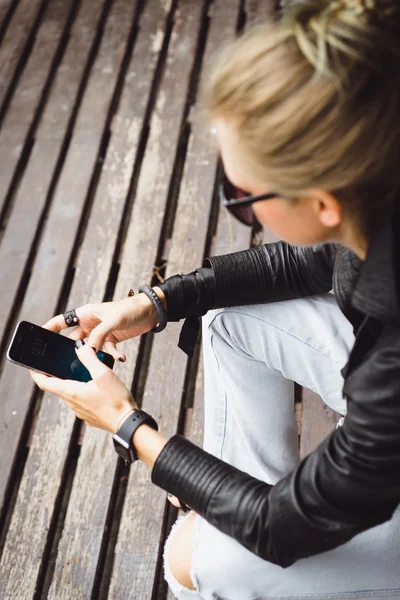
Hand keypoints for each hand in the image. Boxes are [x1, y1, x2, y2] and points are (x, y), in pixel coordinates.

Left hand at [30, 344, 135, 432]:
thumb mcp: (103, 374)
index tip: (31, 365)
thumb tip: (80, 347)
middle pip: (58, 387)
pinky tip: (97, 386)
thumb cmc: (116, 400)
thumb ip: (90, 359)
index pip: (45, 383)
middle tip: (61, 362)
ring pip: (71, 394)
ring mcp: (81, 411)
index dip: (36, 373)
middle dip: (58, 374)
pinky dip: (84, 391)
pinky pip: (82, 401)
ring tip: (83, 370)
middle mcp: (72, 404)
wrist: (128, 423)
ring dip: (73, 382)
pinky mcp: (90, 416)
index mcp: (72, 392)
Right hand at [42, 287, 165, 361]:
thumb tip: (88, 349)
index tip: (37, 336)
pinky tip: (121, 358)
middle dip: (70, 350)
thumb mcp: (113, 321)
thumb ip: (99, 334)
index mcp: (85, 313)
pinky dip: (112, 356)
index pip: (61, 321)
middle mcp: (90, 323)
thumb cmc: (129, 309)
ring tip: (98, 363)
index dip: (49, 328)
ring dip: (93, 356)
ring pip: (89, 348)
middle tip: (66, 363)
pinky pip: (106, 351)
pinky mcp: (111, 339)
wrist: (150, 311)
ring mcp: (100, 332)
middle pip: (73, 339)